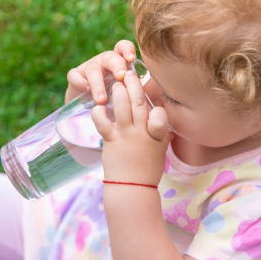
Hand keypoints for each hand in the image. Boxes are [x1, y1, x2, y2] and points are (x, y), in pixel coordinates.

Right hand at [65, 40, 136, 103]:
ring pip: (93, 69)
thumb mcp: (128, 93)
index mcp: (119, 62)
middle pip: (110, 57)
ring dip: (98, 84)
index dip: (127, 49)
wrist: (94, 109)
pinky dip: (80, 83)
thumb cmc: (116, 100)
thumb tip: (159, 88)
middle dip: (116, 65)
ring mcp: (88, 67)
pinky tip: (86, 91)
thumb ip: (139, 89)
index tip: (131, 58)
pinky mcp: (75, 76)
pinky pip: (75, 75)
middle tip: (121, 77)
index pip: (123, 47)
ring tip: (103, 100)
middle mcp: (104, 61)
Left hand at [92, 70, 171, 185]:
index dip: (155, 100)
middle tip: (128, 72)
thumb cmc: (147, 168)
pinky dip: (99, 112)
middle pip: (138, 104)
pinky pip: (103, 123)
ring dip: (118, 92)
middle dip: (133, 85)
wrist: (132, 187)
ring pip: (122, 108)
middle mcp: (142, 133)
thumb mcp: (160, 149)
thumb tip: (162, 118)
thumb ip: (161, 132)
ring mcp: (125, 136)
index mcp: (157, 135)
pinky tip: (98, 105)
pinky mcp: (110, 141)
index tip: (150, 85)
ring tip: (115, 82)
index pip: (160, 114)